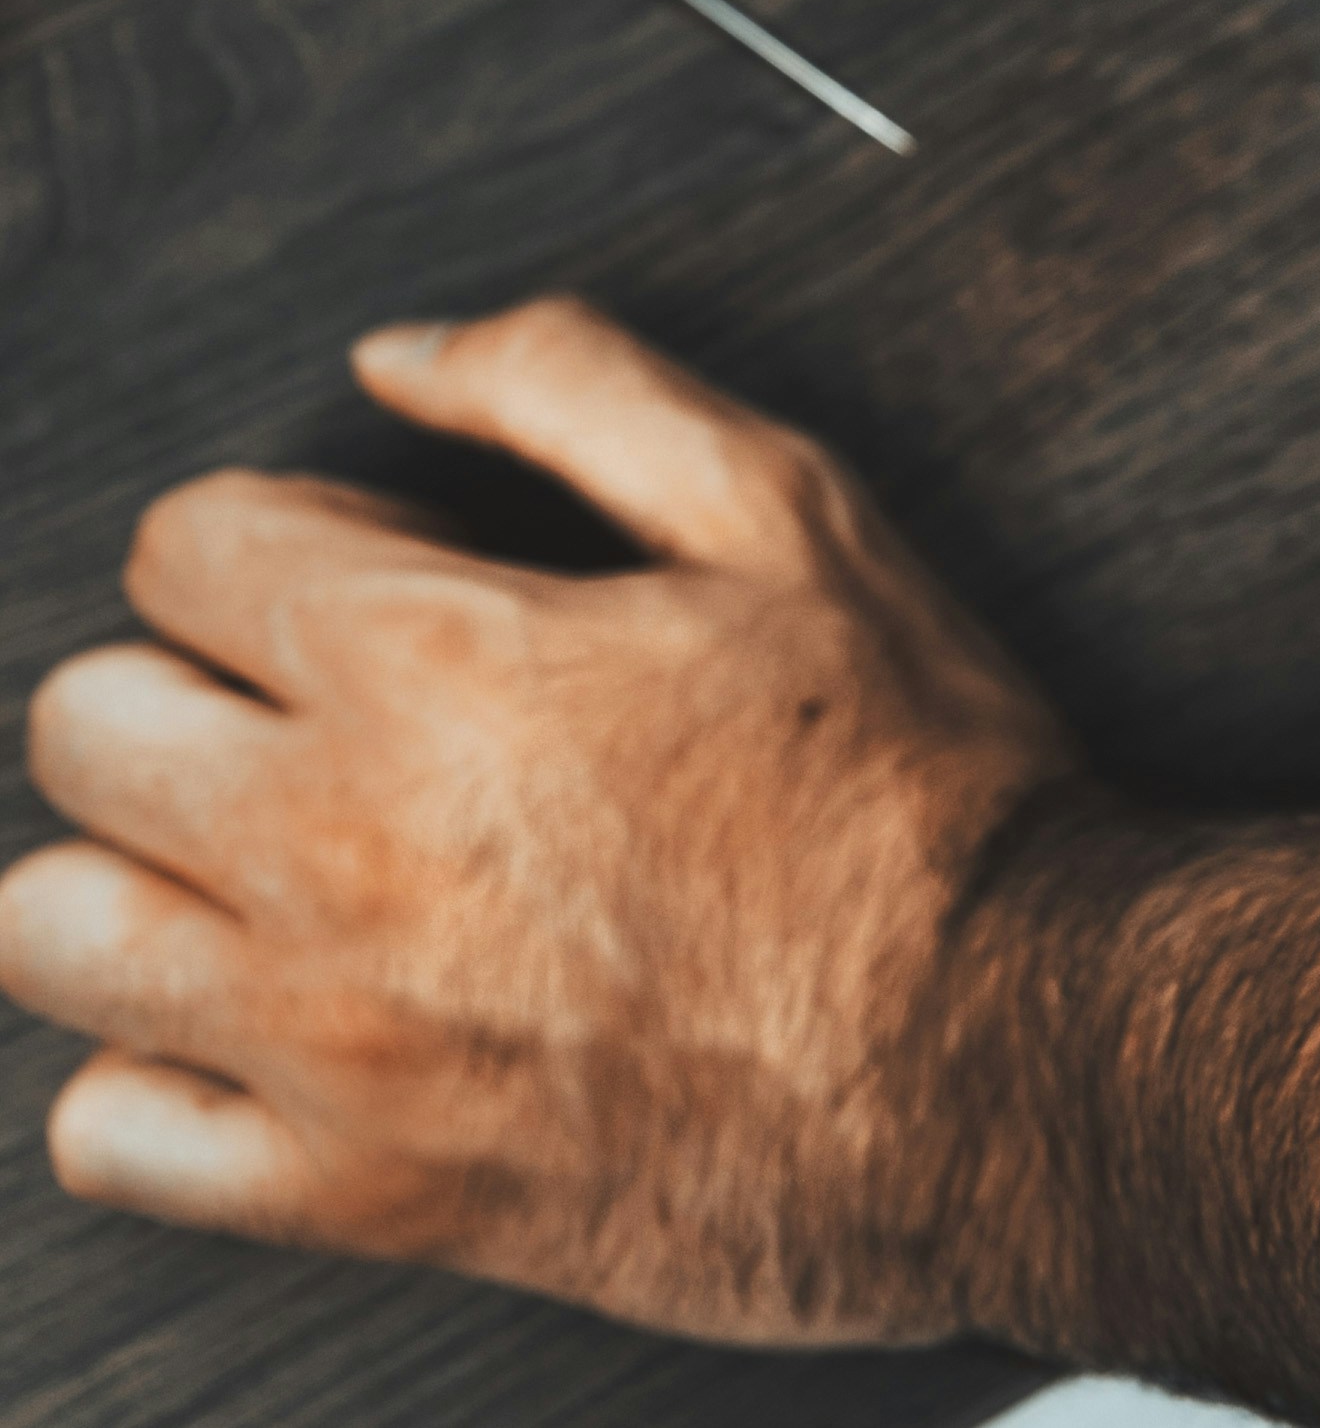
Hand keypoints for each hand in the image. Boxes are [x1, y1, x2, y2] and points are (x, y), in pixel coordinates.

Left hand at [0, 300, 1080, 1341]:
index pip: (188, 544)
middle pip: (87, 722)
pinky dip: (158, 1065)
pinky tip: (280, 1009)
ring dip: (144, 863)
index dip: (293, 529)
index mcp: (436, 665)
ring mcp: (328, 1038)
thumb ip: (574, 385)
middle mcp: (338, 850)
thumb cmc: (910, 778)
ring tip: (277, 851)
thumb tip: (402, 355)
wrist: (997, 1051)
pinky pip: (112, 1129)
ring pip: (51, 923)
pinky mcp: (353, 1192)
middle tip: (328, 700)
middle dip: (193, 676)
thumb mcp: (789, 507)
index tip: (382, 570)